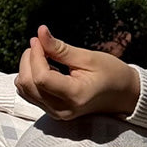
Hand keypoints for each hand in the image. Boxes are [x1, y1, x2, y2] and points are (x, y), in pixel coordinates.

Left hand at [15, 25, 140, 119]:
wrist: (122, 95)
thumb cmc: (111, 73)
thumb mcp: (88, 57)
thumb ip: (61, 48)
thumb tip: (40, 32)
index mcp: (75, 95)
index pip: (41, 78)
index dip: (35, 56)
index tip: (39, 39)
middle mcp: (62, 109)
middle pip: (28, 84)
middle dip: (28, 60)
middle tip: (40, 43)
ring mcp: (56, 113)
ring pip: (24, 90)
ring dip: (27, 69)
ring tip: (44, 56)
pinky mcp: (52, 112)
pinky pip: (30, 94)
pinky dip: (31, 78)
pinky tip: (46, 68)